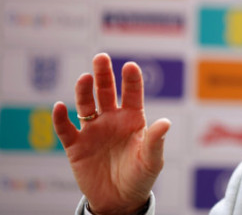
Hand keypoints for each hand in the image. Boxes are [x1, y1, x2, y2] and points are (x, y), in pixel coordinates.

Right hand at [52, 53, 170, 214]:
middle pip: (106, 92)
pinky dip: (60, 118)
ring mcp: (94, 130)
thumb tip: (166, 122)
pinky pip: (66, 129)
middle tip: (101, 57)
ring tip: (85, 78)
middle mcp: (112, 119)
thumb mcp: (152, 160)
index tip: (130, 65)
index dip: (131, 79)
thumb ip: (156, 141)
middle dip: (104, 75)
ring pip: (86, 105)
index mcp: (133, 119)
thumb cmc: (140, 176)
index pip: (133, 94)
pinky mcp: (76, 146)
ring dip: (84, 91)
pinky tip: (59, 106)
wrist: (120, 201)